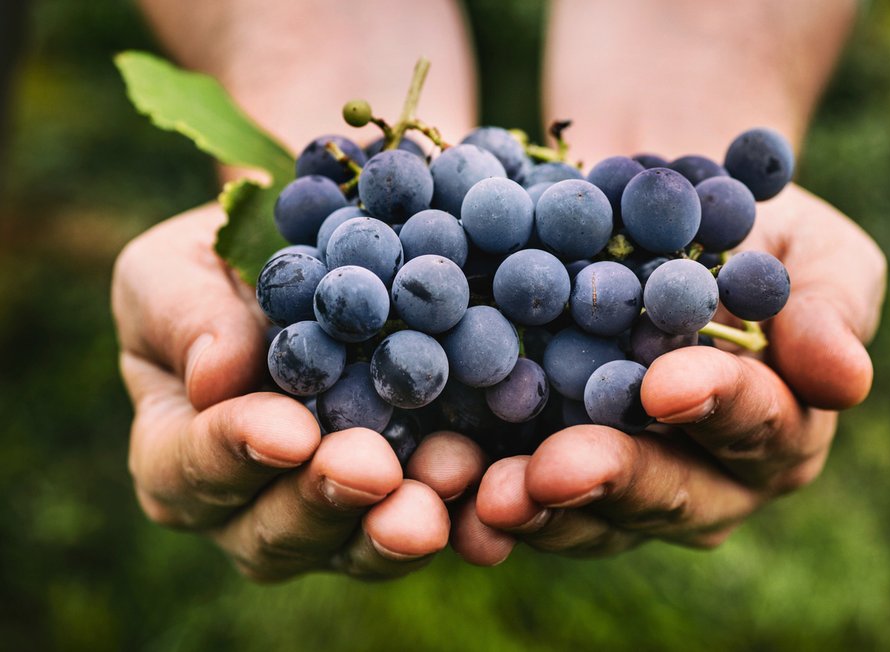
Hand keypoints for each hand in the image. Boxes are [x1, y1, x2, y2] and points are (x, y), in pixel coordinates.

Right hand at [112, 203, 457, 580]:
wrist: (312, 262)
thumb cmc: (224, 267)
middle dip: (326, 501)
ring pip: (356, 547)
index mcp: (177, 455)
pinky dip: (464, 514)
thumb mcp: (178, 268)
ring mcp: (330, 517)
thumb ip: (184, 318)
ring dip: (400, 522)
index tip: (289, 430)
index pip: (189, 470)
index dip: (235, 453)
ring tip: (447, 477)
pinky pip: (432, 525)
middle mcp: (249, 507)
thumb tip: (215, 378)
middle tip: (373, 469)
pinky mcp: (404, 503)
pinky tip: (492, 491)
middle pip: (275, 533)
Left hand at [449, 184, 885, 563]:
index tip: (667, 382)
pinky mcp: (543, 465)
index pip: (756, 424)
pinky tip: (440, 485)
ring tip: (485, 495)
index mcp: (776, 425)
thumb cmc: (734, 219)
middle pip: (668, 494)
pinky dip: (478, 493)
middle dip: (612, 480)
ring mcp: (619, 478)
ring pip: (586, 515)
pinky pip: (518, 495)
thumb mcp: (802, 241)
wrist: (638, 204)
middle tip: (554, 470)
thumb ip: (829, 304)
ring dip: (533, 508)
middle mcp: (703, 474)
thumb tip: (846, 378)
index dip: (718, 405)